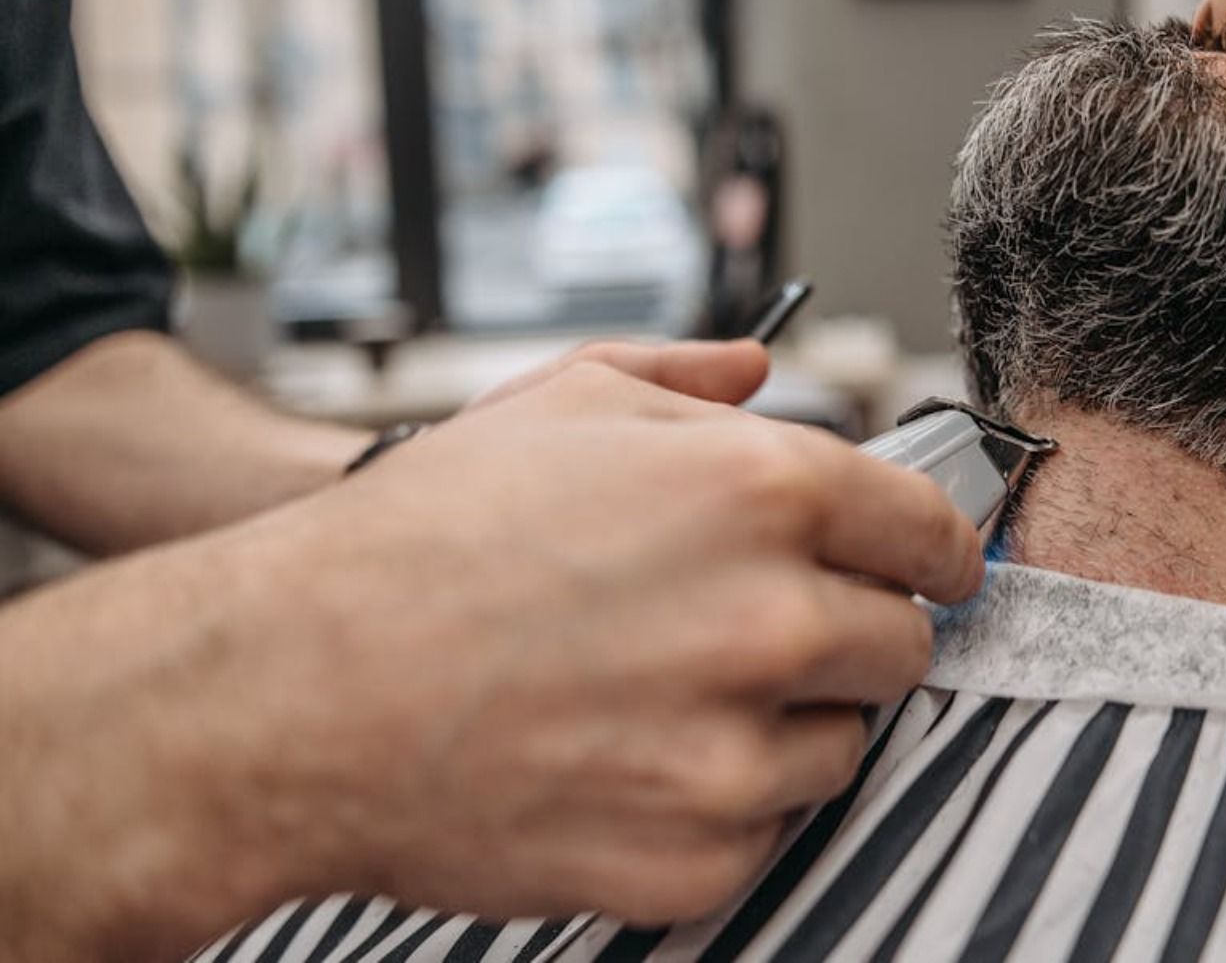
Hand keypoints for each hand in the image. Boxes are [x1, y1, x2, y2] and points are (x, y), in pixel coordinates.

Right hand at [0, 348, 982, 959]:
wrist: (289, 692)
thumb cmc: (418, 540)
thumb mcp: (559, 403)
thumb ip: (688, 378)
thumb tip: (761, 370)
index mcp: (762, 490)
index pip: (932, 533)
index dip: (934, 551)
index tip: (928, 570)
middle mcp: (770, 617)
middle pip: (903, 644)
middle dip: (851, 633)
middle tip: (761, 631)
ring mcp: (734, 748)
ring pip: (845, 742)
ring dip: (788, 722)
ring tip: (670, 694)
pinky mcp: (694, 855)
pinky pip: (770, 829)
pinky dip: (723, 803)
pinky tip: (634, 759)